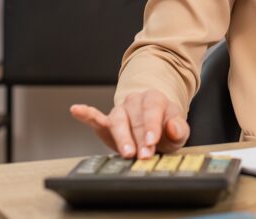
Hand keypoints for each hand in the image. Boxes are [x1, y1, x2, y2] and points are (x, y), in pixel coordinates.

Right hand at [70, 89, 189, 158]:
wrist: (153, 128)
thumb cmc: (165, 129)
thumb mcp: (177, 131)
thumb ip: (178, 129)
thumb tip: (172, 126)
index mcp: (154, 100)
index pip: (152, 109)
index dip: (152, 126)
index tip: (152, 142)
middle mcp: (135, 101)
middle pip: (135, 118)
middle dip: (139, 138)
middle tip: (143, 155)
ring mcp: (120, 110)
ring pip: (117, 120)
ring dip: (122, 137)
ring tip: (127, 152)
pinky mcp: (106, 122)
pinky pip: (95, 117)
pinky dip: (86, 114)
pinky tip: (77, 110)